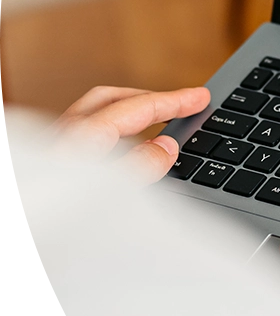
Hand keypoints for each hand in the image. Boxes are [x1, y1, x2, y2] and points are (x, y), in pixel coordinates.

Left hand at [56, 85, 210, 182]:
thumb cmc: (43, 217)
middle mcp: (62, 134)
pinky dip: (108, 133)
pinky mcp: (43, 164)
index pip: (139, 107)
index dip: (174, 101)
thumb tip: (165, 147)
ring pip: (94, 115)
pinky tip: (116, 154)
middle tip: (179, 105)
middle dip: (150, 98)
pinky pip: (82, 134)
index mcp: (82, 135)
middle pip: (112, 98)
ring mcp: (49, 147)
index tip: (200, 97)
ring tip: (153, 124)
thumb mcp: (106, 194)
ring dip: (128, 114)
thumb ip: (141, 166)